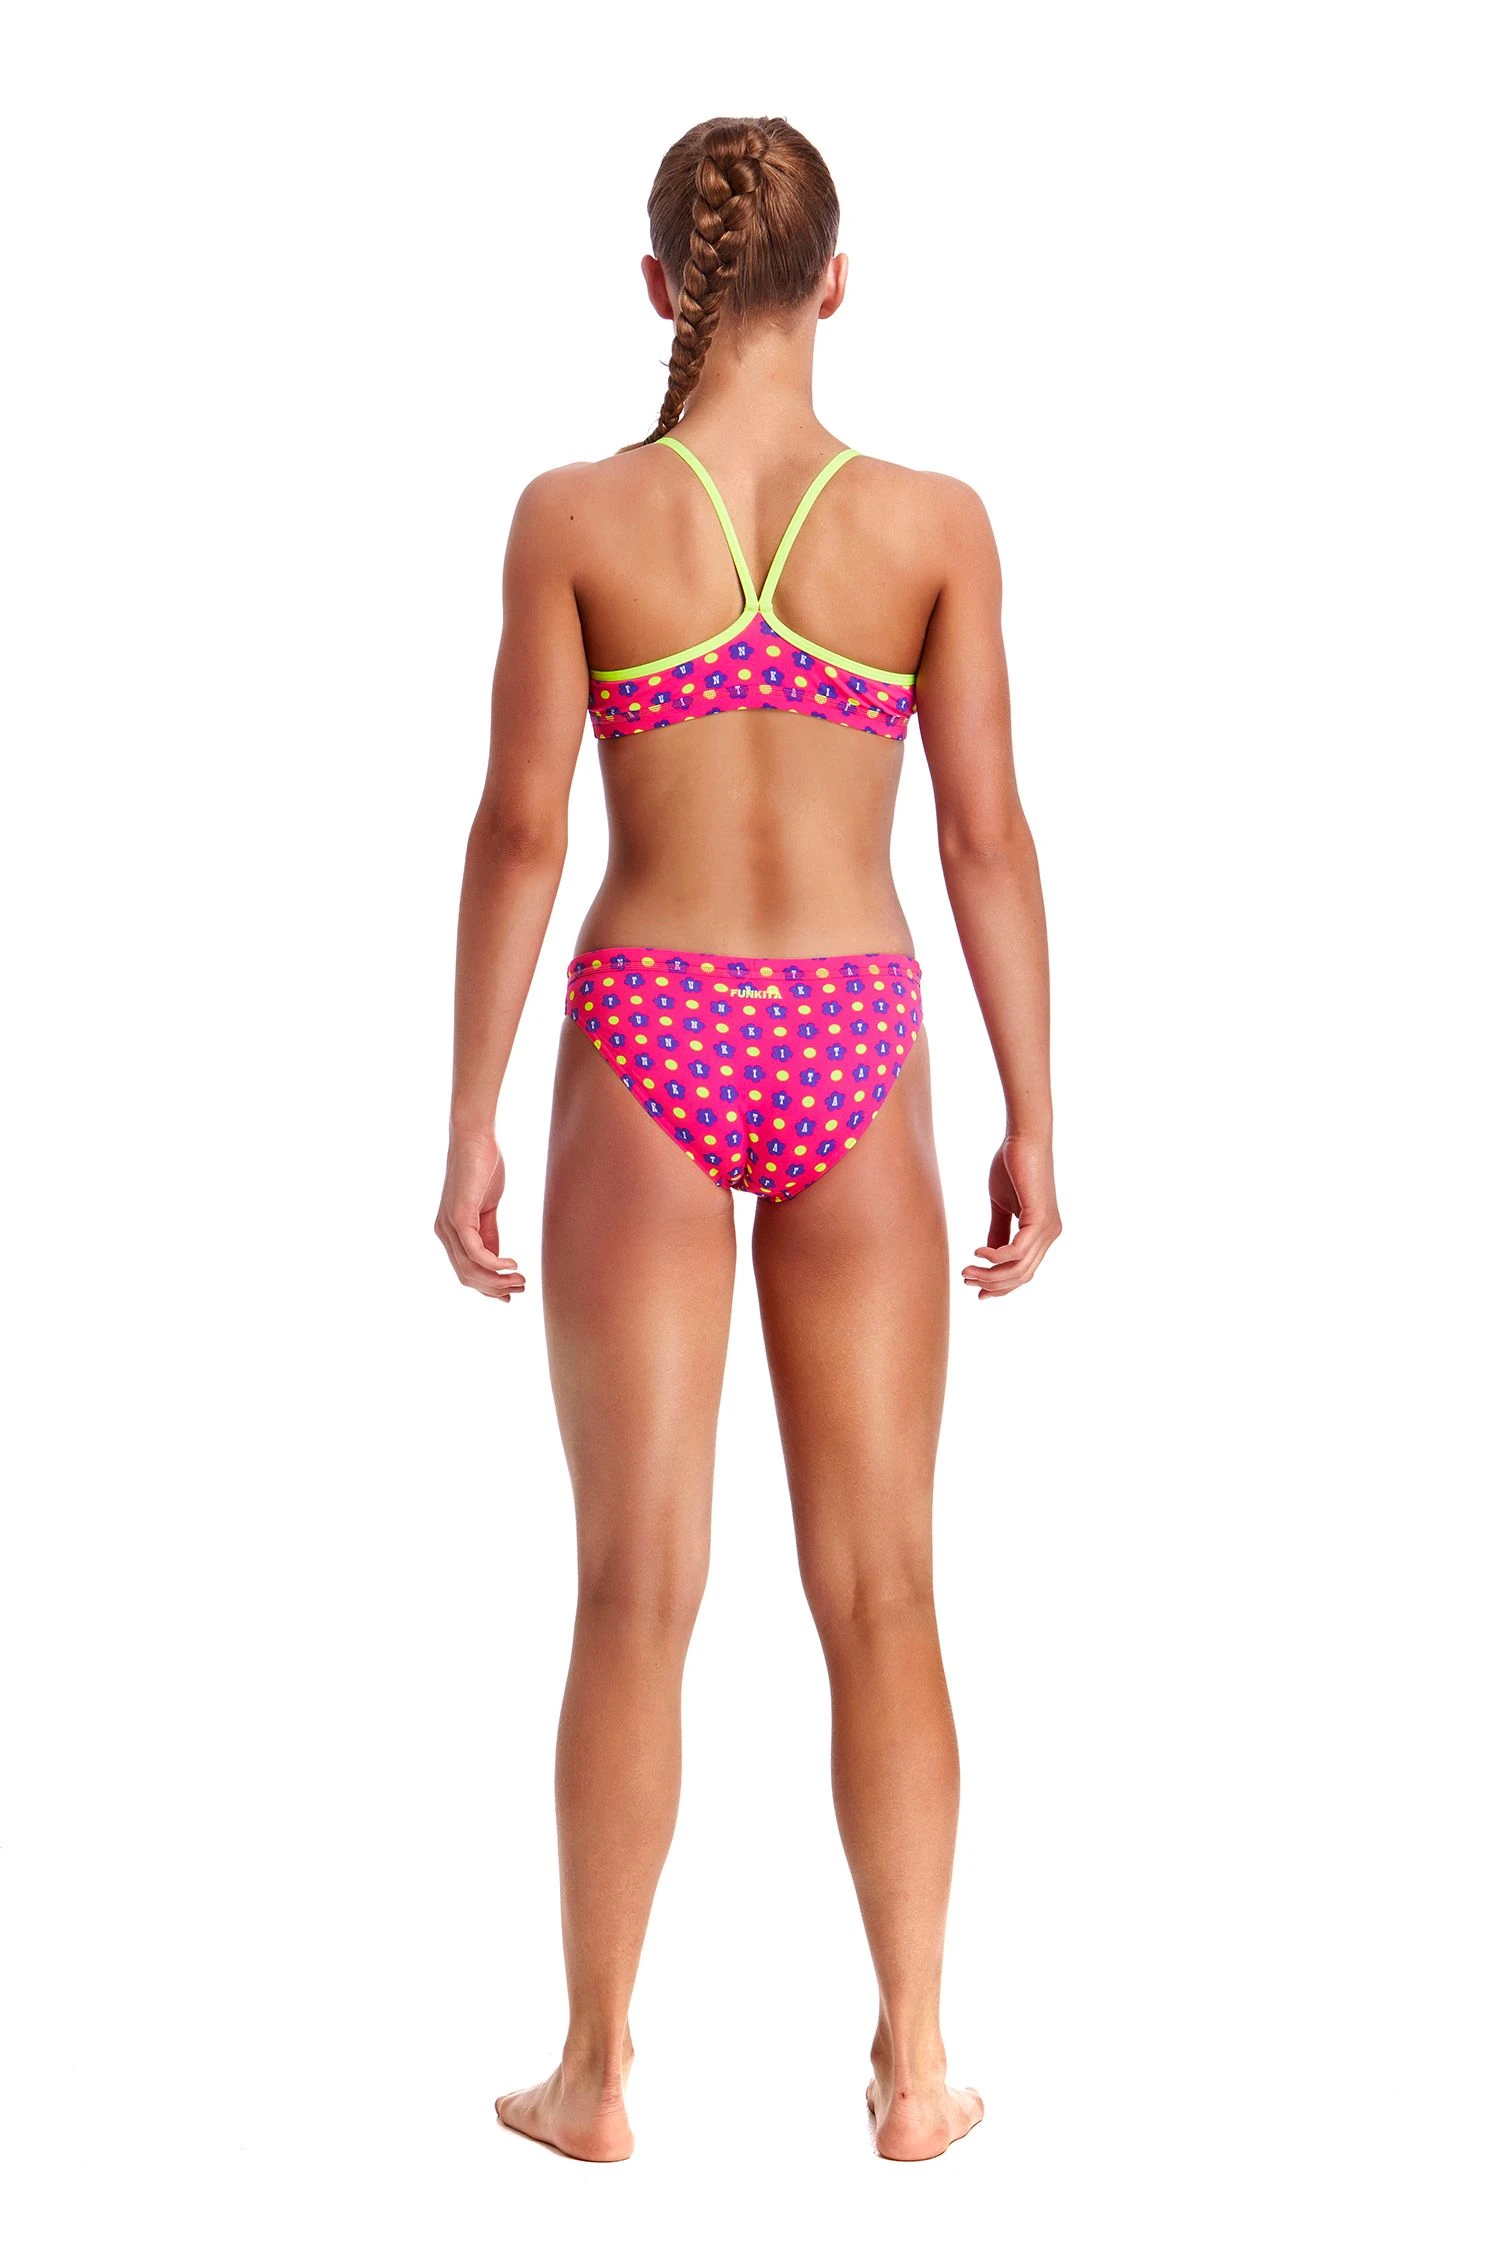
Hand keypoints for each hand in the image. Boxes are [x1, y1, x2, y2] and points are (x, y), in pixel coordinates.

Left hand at [434, 1129, 525, 1301]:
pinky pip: (476, 1252)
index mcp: (449, 1232)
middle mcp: (443, 1233)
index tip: (511, 1294)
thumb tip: (498, 1261)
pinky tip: (512, 1264)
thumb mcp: (488, 1208)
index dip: (488, 1287)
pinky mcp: (459, 1218)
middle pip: (466, 1276)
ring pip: (470, 1269)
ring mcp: (448, 1227)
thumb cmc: (482, 1168)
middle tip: (521, 1289)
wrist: (474, 1138)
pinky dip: (494, 1264)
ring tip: (520, 1281)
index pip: (465, 1271)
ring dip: (497, 1280)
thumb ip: (490, 1234)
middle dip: (495, 1288)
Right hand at [962, 1134, 1061, 1299]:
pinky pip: (1016, 1252)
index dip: (1001, 1285)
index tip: (976, 1290)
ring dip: (989, 1274)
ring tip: (967, 1270)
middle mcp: (1049, 1234)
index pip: (1024, 1271)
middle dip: (992, 1283)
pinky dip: (995, 1257)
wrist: (1023, 1137)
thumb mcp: (1001, 1205)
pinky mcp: (1039, 1219)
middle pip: (1021, 1275)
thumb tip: (989, 1254)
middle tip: (966, 1279)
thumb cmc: (1012, 1164)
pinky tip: (978, 1252)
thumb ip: (998, 1230)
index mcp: (1042, 1233)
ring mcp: (1047, 1229)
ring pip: (1018, 1268)